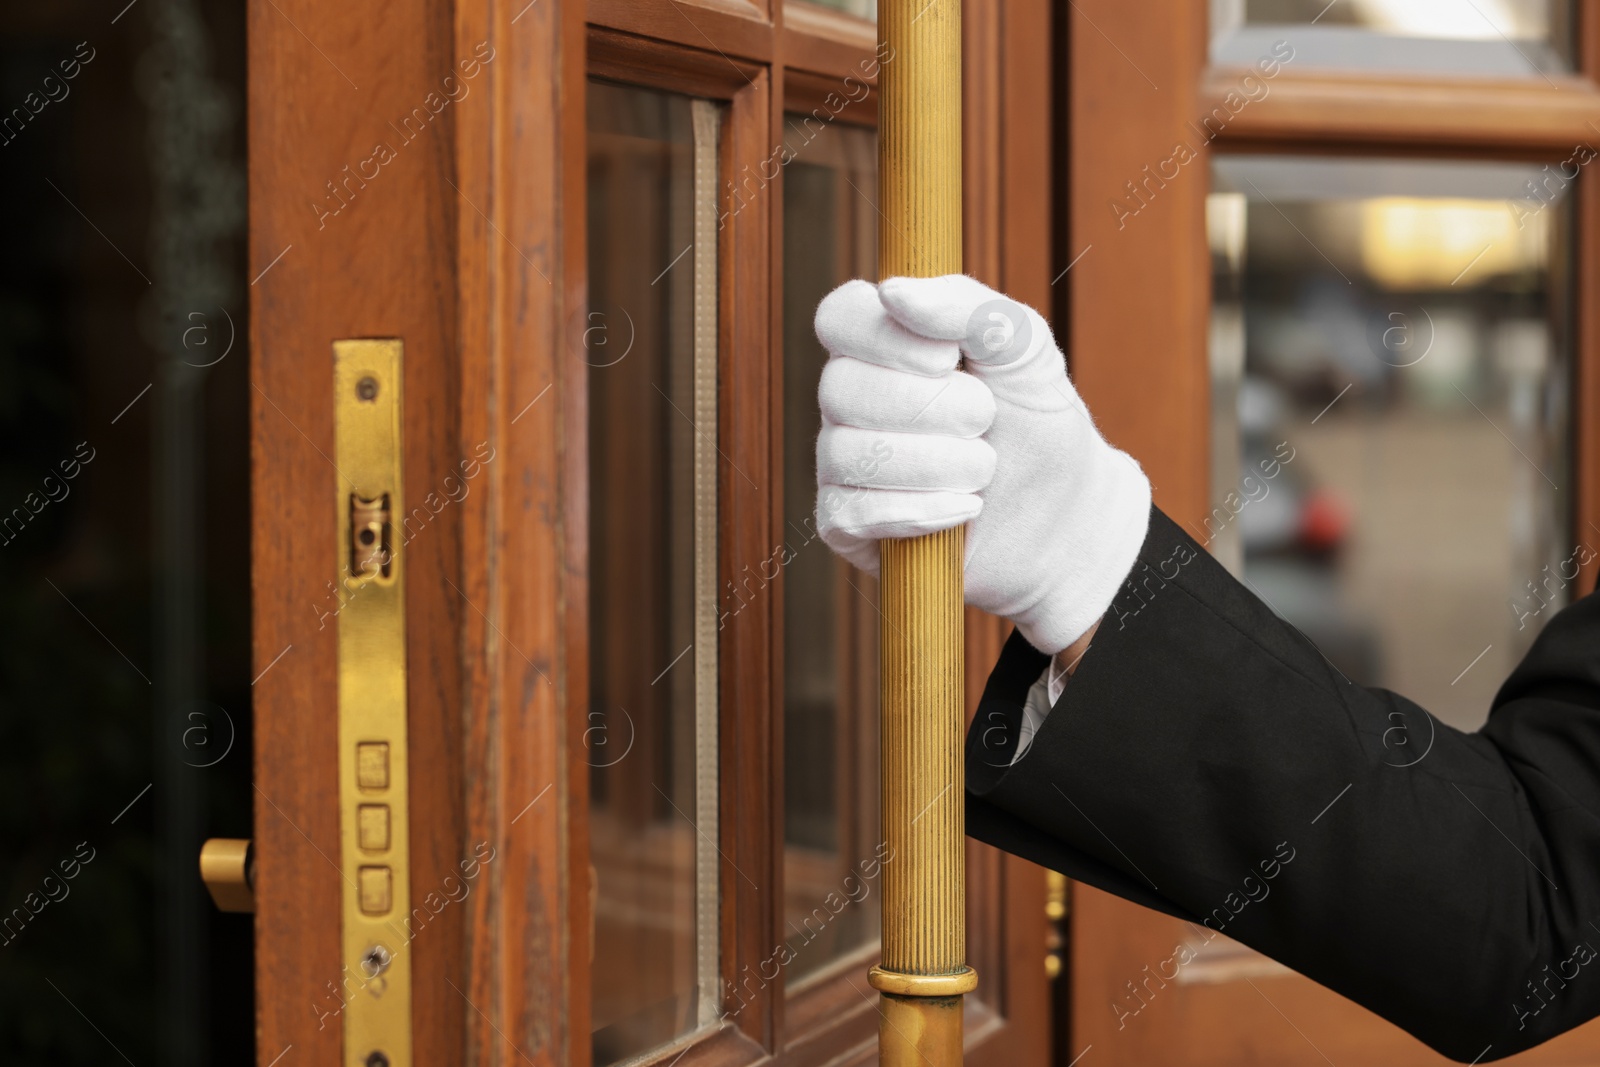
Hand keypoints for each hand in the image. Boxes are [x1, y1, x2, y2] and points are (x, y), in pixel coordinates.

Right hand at [813, 275, 1150, 653]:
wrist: (1065, 515)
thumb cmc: (1037, 423)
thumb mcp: (1024, 349)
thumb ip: (967, 308)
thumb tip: (892, 293)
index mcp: (881, 345)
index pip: (839, 318)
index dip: (887, 338)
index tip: (949, 358)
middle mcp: (850, 402)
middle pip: (841, 388)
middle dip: (932, 407)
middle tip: (985, 419)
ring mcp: (841, 464)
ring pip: (849, 454)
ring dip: (938, 463)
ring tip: (984, 470)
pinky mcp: (847, 526)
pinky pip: (851, 513)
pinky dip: (919, 510)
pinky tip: (964, 508)